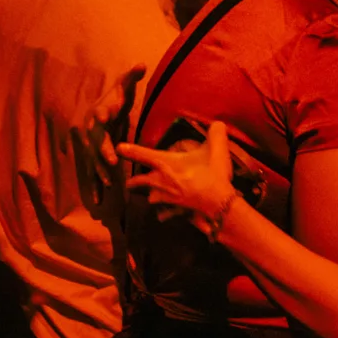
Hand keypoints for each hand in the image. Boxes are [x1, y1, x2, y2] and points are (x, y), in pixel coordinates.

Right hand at [73, 66, 144, 218]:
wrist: (101, 112)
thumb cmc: (116, 98)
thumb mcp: (123, 86)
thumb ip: (131, 76)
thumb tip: (141, 63)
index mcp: (99, 113)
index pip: (100, 112)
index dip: (103, 113)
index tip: (106, 115)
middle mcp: (91, 131)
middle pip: (96, 141)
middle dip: (102, 150)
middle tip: (112, 160)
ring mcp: (91, 146)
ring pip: (93, 160)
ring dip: (100, 172)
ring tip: (109, 184)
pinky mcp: (93, 158)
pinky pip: (92, 173)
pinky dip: (94, 186)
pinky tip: (98, 201)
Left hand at [117, 121, 237, 226]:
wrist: (219, 203)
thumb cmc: (213, 174)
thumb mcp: (217, 149)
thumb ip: (216, 132)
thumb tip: (217, 123)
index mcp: (165, 163)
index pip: (141, 154)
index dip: (129, 150)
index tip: (118, 148)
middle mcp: (160, 180)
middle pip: (138, 182)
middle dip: (132, 181)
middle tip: (129, 182)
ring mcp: (166, 196)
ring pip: (149, 197)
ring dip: (148, 195)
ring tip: (149, 195)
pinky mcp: (174, 209)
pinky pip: (163, 212)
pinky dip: (162, 213)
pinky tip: (164, 214)